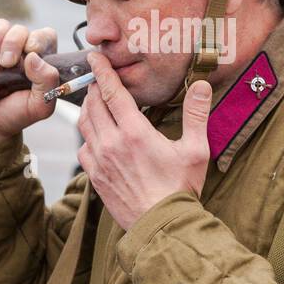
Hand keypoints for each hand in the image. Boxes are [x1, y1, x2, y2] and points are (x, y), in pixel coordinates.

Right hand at [0, 15, 58, 153]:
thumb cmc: (15, 115)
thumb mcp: (39, 106)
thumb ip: (48, 83)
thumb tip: (34, 57)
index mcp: (40, 60)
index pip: (45, 36)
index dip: (38, 39)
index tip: (30, 53)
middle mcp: (20, 50)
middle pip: (20, 30)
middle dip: (13, 42)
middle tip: (5, 62)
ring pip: (0, 26)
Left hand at [76, 52, 210, 230]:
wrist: (161, 227)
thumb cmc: (180, 189)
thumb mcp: (195, 150)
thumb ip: (196, 114)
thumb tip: (200, 85)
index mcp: (134, 132)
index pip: (111, 92)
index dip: (102, 71)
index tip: (96, 56)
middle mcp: (111, 143)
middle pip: (93, 105)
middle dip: (95, 87)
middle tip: (98, 77)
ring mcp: (99, 161)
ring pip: (84, 125)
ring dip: (88, 109)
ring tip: (96, 101)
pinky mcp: (95, 177)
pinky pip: (83, 148)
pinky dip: (87, 136)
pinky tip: (97, 136)